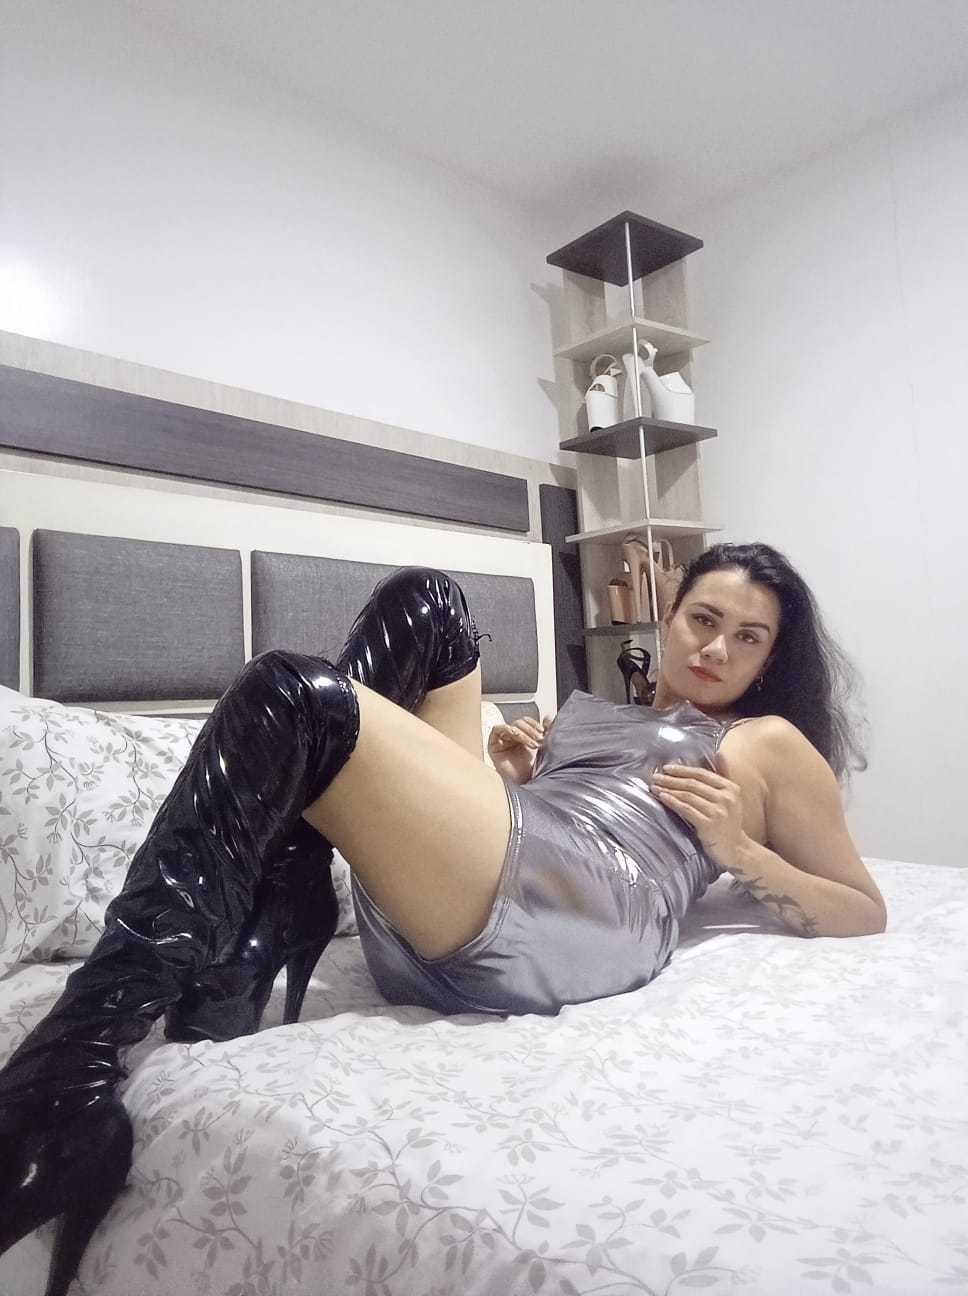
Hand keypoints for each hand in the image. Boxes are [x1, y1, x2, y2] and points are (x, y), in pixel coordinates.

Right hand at [487, 715, 551, 784]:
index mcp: (523, 738)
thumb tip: (548, 717)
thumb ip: (546, 733)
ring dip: (523, 732)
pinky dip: (509, 730)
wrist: (523, 786)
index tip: (544, 731)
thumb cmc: (531, 771)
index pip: (527, 722)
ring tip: (533, 744)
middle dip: (531, 729)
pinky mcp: (493, 745)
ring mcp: (502, 741)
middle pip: (520, 723)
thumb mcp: (543, 749)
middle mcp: (512, 738)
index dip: (534, 724)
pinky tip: (518, 738)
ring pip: (511, 726)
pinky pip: (497, 729)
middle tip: (540, 739)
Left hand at [649, 750, 750, 874]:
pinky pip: (686, 809)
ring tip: (655, 786)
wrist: (736, 849)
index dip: (683, 770)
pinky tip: (662, 797)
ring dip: (669, 789)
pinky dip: (673, 802)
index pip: (702, 774)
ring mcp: (718, 811)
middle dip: (671, 779)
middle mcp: (726, 797)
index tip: (667, 768)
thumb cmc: (729, 823)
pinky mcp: (709, 824)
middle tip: (656, 776)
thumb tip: (719, 752)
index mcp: (731, 788)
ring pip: (688, 795)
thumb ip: (724, 775)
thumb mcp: (731, 797)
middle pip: (692, 783)